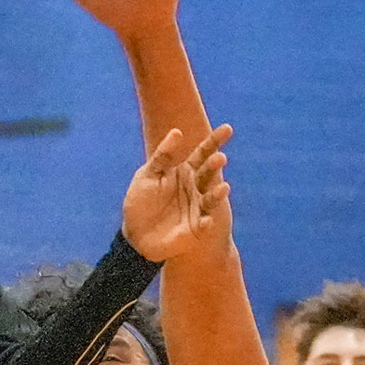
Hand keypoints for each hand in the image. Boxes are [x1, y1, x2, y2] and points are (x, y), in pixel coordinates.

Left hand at [122, 124, 231, 261]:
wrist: (136, 235)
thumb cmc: (141, 202)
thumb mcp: (148, 175)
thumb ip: (162, 156)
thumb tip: (177, 132)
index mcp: (185, 171)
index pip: (203, 152)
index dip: (215, 140)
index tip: (228, 128)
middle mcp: (195, 187)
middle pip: (208, 173)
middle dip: (215, 166)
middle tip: (219, 159)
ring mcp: (197, 207)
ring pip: (210, 198)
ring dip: (217, 194)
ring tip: (223, 188)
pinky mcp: (196, 228)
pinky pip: (203, 224)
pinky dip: (206, 222)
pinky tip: (206, 221)